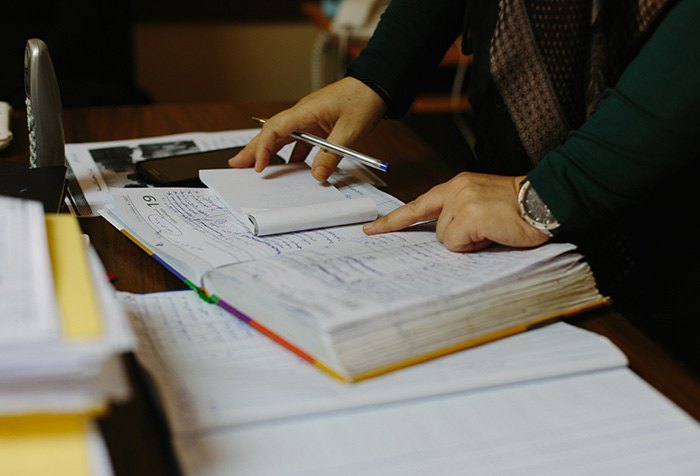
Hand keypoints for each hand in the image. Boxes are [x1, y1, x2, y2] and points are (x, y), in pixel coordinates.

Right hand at [229, 76, 386, 181]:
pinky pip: (299, 140)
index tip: (258, 166)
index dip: (263, 148)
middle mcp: (303, 114)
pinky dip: (292, 154)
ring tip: (255, 168)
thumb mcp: (350, 131)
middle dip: (253, 149)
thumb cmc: (363, 99)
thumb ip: (332, 154)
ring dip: (269, 152)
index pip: (275, 129)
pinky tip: (290, 167)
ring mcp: (309, 119)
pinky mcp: (317, 124)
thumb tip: (317, 175)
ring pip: (283, 137)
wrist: (376, 85)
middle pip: (271, 133)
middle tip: (236, 164)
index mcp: (305, 111)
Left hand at [363, 172, 550, 251]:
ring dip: (468, 241)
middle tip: (485, 229)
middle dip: (457, 236)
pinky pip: (457, 244)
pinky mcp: (470, 217)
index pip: (418, 205)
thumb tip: (448, 236)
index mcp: (457, 185)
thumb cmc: (519, 207)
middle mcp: (455, 190)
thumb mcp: (482, 202)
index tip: (372, 229)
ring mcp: (461, 203)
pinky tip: (493, 233)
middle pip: (435, 229)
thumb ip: (460, 213)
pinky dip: (474, 246)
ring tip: (492, 229)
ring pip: (445, 239)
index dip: (394, 220)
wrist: (545, 200)